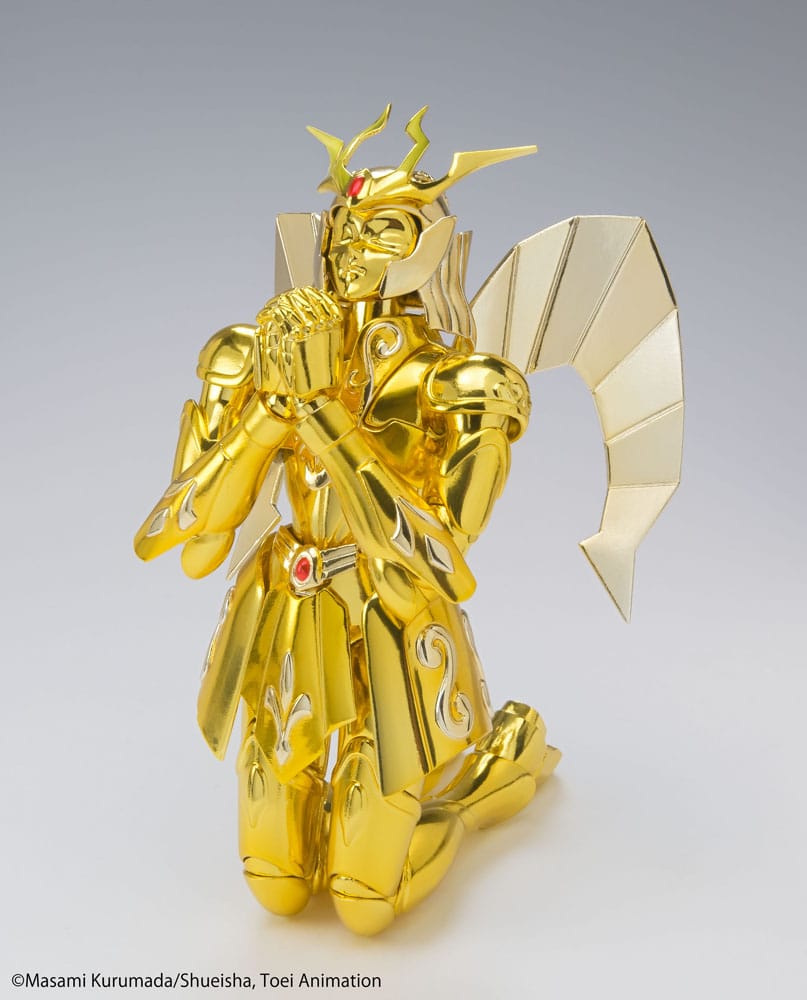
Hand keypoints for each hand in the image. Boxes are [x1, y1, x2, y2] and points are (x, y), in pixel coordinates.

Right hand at [255, 286, 342, 407]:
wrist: (314, 396)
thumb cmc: (291, 383)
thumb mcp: (272, 364)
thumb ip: (266, 342)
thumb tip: (263, 326)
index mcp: (291, 337)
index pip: (279, 310)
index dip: (269, 309)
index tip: (264, 314)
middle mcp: (309, 330)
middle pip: (295, 302)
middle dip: (282, 300)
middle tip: (277, 304)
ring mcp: (324, 328)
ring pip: (312, 300)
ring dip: (300, 295)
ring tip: (293, 297)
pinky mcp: (335, 330)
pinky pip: (330, 306)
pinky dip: (322, 297)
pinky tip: (315, 295)